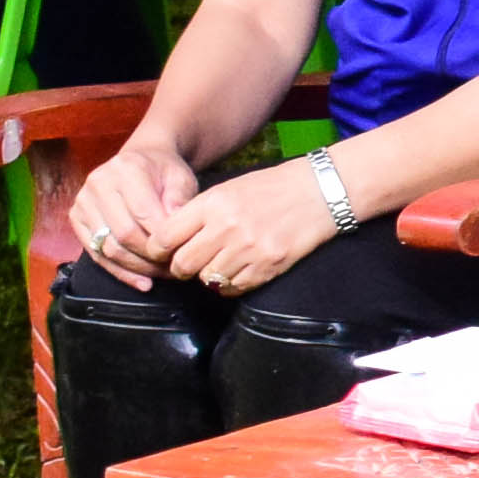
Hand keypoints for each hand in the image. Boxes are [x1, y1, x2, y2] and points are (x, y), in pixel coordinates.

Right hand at [69, 142, 209, 288]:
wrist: (142, 160)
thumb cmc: (164, 172)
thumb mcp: (181, 178)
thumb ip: (180, 199)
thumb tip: (175, 226)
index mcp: (127, 168)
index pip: (143, 214)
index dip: (163, 239)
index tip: (182, 252)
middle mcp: (99, 183)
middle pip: (124, 234)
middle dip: (151, 257)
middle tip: (175, 268)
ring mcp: (83, 201)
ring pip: (109, 248)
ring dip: (138, 268)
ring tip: (162, 275)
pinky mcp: (76, 217)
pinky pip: (96, 254)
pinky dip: (120, 272)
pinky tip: (142, 282)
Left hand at [144, 158, 344, 296]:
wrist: (320, 192)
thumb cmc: (272, 189)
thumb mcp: (228, 190)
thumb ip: (198, 214)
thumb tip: (169, 242)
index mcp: (213, 204)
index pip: (165, 237)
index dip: (159, 250)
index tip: (164, 252)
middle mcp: (227, 227)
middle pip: (183, 264)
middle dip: (181, 267)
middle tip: (190, 262)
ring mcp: (249, 249)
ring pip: (207, 279)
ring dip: (208, 275)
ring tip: (221, 262)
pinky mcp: (267, 266)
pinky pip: (233, 288)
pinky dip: (230, 284)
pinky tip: (239, 269)